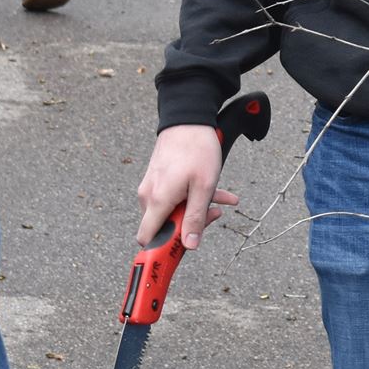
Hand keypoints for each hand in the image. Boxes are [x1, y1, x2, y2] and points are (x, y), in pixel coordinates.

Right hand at [137, 123, 239, 249]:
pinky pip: (173, 195)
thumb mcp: (203, 187)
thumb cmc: (197, 149)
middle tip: (213, 216)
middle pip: (165, 225)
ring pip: (173, 209)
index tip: (181, 250)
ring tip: (221, 200)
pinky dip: (192, 196)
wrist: (188, 118)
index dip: (162, 249)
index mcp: (157, 200)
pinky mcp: (158, 178)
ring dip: (196, 208)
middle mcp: (148, 195)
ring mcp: (152, 186)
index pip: (146, 238)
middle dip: (190, 224)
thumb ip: (195, 218)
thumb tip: (189, 245)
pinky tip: (216, 191)